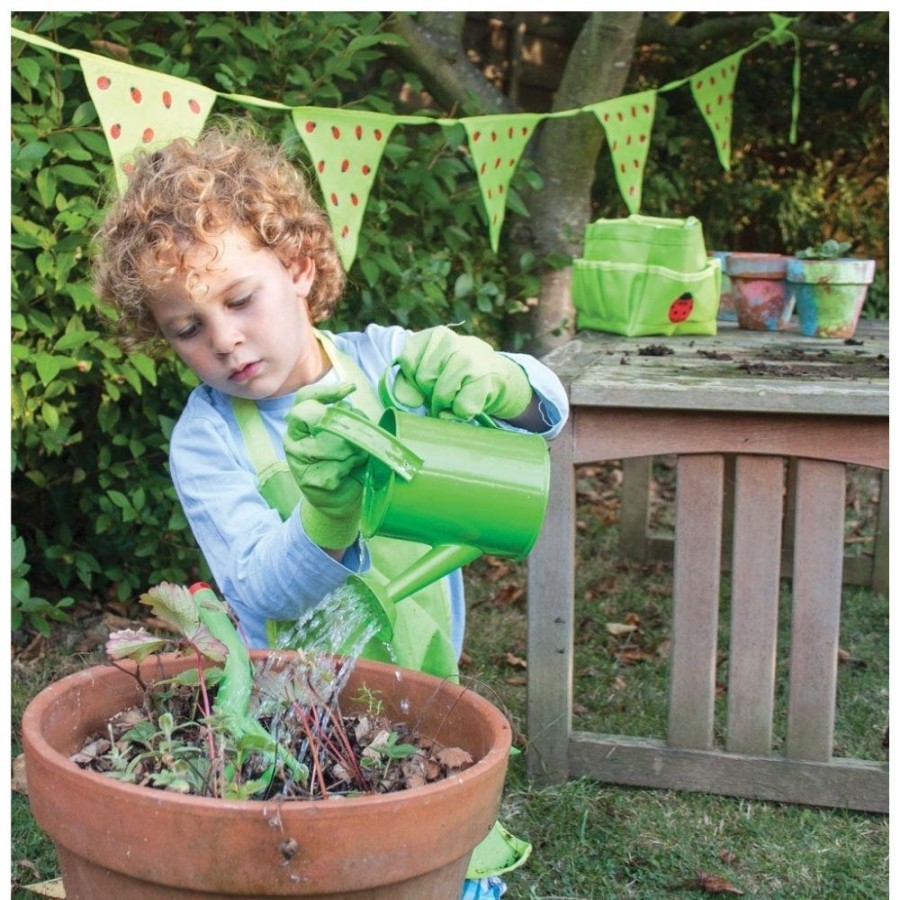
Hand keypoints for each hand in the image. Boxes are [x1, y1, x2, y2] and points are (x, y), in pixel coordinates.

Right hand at [283, 382, 367, 548]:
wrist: (341, 498)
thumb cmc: (345, 461)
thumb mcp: (345, 434)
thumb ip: (345, 417)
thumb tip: (354, 400)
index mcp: (300, 423)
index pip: (305, 398)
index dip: (327, 391)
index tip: (351, 389)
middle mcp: (293, 439)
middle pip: (319, 417)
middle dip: (346, 425)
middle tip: (358, 436)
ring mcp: (298, 460)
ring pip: (333, 444)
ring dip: (355, 450)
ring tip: (358, 457)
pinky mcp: (310, 480)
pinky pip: (339, 467)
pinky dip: (353, 468)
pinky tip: (352, 472)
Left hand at [392, 326, 531, 420]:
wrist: (496, 375)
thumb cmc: (453, 374)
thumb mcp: (427, 370)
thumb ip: (406, 383)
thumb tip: (408, 400)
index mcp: (434, 335)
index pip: (407, 361)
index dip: (413, 378)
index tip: (429, 378)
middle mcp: (452, 342)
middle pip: (424, 380)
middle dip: (430, 392)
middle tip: (445, 389)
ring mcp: (470, 360)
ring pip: (442, 395)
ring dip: (446, 405)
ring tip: (455, 397)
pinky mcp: (484, 380)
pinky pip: (461, 408)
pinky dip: (461, 413)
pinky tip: (469, 400)